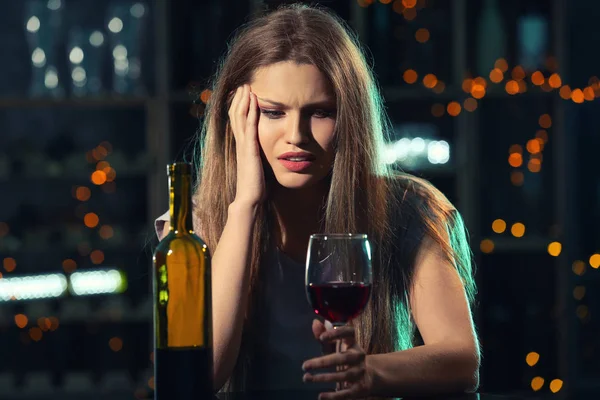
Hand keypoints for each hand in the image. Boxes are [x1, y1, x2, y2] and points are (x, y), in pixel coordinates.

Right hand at [228, 84, 265, 205]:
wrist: (249, 199)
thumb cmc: (255, 186)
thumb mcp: (257, 166)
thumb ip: (258, 157)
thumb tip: (264, 153)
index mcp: (242, 147)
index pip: (238, 122)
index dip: (239, 107)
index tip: (243, 94)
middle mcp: (240, 144)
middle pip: (236, 115)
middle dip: (239, 99)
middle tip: (243, 84)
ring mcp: (243, 146)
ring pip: (240, 118)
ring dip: (243, 101)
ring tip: (246, 87)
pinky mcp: (249, 150)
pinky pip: (249, 127)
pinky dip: (251, 112)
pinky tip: (254, 101)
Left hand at [302, 319, 372, 399]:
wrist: (370, 376)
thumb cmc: (346, 356)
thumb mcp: (336, 345)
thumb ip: (324, 334)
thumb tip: (315, 323)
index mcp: (353, 343)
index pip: (348, 333)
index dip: (336, 334)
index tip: (322, 338)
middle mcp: (358, 356)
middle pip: (341, 358)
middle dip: (322, 362)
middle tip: (305, 366)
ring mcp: (360, 373)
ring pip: (342, 376)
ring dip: (323, 378)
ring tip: (306, 378)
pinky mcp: (360, 388)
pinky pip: (346, 393)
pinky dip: (334, 396)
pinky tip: (320, 396)